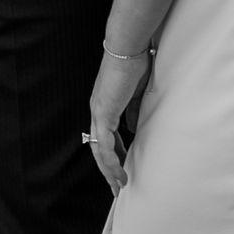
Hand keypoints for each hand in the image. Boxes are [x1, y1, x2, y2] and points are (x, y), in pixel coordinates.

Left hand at [86, 47, 150, 194]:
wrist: (128, 47)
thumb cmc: (135, 63)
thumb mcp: (137, 93)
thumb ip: (133, 111)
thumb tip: (133, 129)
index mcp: (105, 104)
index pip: (106, 136)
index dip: (115, 154)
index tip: (124, 167)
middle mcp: (97, 110)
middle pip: (99, 147)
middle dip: (108, 169)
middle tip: (118, 186)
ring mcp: (98, 112)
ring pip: (99, 150)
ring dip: (109, 171)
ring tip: (119, 185)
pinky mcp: (103, 113)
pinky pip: (105, 145)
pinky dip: (111, 161)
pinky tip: (118, 172)